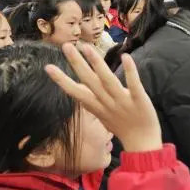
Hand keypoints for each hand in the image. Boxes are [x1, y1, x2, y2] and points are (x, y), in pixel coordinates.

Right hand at [45, 43, 161, 151]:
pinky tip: (125, 56)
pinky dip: (129, 70)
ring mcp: (123, 101)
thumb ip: (91, 101)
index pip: (75, 92)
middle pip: (89, 81)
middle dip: (76, 63)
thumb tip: (77, 88)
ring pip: (107, 80)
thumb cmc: (122, 126)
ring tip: (87, 47)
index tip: (48, 66)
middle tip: (66, 45)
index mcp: (97, 107)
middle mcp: (106, 103)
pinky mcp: (139, 100)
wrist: (142, 143)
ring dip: (97, 63)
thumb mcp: (101, 116)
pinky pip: (134, 84)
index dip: (61, 80)